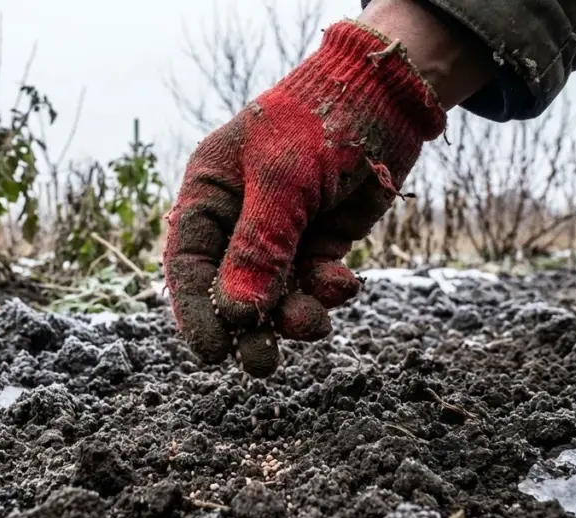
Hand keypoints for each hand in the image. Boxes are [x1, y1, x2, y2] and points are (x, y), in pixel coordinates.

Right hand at [162, 20, 445, 376]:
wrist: (388, 96)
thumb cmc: (321, 120)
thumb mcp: (284, 180)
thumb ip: (259, 246)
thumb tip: (235, 314)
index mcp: (211, 193)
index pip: (187, 260)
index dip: (196, 309)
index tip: (214, 352)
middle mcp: (240, 218)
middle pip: (231, 287)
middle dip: (249, 326)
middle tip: (262, 363)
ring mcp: (282, 233)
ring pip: (277, 293)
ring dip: (293, 315)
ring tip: (314, 323)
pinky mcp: (321, 242)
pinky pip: (314, 282)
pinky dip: (327, 291)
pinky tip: (344, 283)